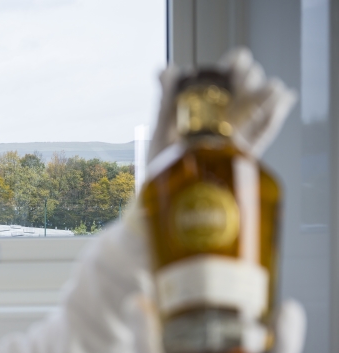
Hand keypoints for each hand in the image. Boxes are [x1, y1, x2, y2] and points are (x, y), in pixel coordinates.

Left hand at [148, 47, 296, 160]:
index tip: (237, 60)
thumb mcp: (162, 130)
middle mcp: (223, 120)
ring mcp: (236, 138)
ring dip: (266, 95)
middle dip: (249, 80)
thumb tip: (166, 70)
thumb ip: (167, 100)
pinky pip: (263, 133)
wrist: (167, 199)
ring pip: (257, 110)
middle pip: (245, 92)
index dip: (234, 66)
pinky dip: (274, 116)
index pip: (224, 80)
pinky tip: (284, 98)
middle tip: (246, 77)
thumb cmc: (163, 164)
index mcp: (204, 109)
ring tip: (272, 86)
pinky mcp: (244, 157)